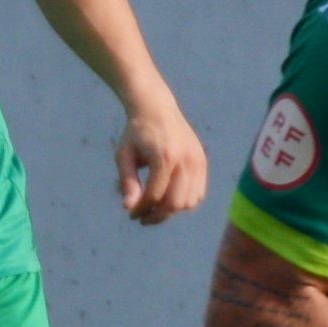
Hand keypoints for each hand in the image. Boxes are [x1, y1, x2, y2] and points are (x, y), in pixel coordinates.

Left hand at [117, 105, 209, 223]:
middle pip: (175, 203)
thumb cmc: (136, 133)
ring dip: (172, 211)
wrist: (157, 108)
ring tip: (156, 209)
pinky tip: (169, 199)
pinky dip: (185, 202)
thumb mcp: (124, 155)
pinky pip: (198, 194)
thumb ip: (127, 182)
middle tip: (143, 218)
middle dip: (158, 216)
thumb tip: (129, 208)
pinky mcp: (203, 162)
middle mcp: (185, 160)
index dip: (142, 209)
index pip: (155, 195)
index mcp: (164, 156)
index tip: (131, 214)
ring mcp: (198, 161)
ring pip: (189, 202)